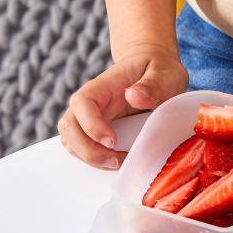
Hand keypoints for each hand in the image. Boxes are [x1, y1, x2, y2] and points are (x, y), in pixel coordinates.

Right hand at [58, 44, 188, 168]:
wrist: (152, 69)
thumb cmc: (157, 69)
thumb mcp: (163, 73)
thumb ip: (151, 85)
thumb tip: (133, 96)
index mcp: (104, 86)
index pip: (83, 103)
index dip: (92, 125)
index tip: (113, 141)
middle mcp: (91, 101)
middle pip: (70, 126)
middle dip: (88, 150)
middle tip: (116, 161)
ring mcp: (89, 116)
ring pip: (71, 139)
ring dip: (89, 157)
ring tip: (117, 163)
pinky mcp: (94, 128)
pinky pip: (81, 145)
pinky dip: (92, 158)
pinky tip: (114, 161)